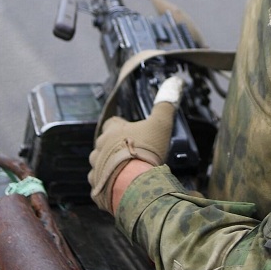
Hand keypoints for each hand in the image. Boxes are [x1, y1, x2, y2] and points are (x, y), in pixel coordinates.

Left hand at [88, 76, 183, 213]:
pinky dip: (108, 184)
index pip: (111, 124)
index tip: (131, 131)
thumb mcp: (160, 124)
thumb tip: (174, 82)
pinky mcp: (96, 187)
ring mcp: (96, 169)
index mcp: (112, 132)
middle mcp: (99, 148)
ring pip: (100, 164)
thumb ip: (165, 104)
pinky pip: (100, 183)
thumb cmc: (146, 151)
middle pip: (104, 144)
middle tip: (132, 153)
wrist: (135, 184)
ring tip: (127, 171)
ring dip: (110, 165)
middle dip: (115, 147)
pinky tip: (121, 186)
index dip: (121, 127)